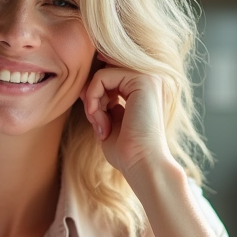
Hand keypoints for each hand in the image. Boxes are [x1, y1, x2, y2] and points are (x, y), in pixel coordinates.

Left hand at [80, 55, 171, 177]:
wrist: (142, 164)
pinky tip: (101, 121)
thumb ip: (102, 101)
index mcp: (143, 89)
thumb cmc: (126, 151)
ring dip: (92, 101)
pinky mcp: (143, 79)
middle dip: (92, 97)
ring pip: (101, 74)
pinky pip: (101, 77)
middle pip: (104, 72)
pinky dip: (93, 99)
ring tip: (100, 125)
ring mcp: (148, 76)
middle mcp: (149, 79)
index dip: (94, 96)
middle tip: (96, 123)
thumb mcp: (109, 120)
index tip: (96, 121)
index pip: (108, 77)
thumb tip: (87, 86)